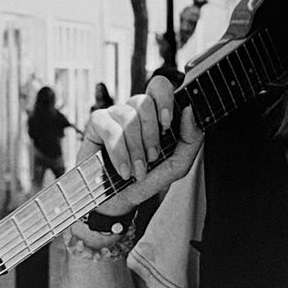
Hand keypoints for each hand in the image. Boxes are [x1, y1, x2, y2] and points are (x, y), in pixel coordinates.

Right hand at [78, 76, 202, 215]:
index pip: (159, 86)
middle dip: (151, 134)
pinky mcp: (97, 123)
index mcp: (155, 114)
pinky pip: (111, 129)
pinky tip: (123, 169)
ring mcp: (114, 114)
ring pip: (128, 117)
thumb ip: (191, 139)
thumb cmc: (148, 179)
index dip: (164, 99)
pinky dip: (119, 153)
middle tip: (152, 157)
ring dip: (136, 149)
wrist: (121, 201)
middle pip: (144, 101)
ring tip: (137, 170)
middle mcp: (134, 110)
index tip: (167, 124)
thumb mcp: (178, 164)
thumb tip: (189, 111)